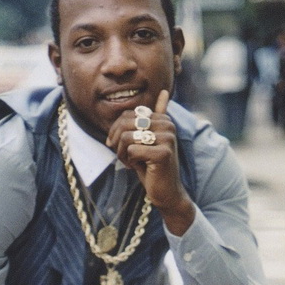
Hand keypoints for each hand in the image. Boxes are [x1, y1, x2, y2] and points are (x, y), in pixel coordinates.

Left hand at [105, 89, 194, 235]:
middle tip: (123, 156)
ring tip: (130, 162)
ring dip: (123, 153)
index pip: (127, 116)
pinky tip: (138, 168)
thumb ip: (150, 119)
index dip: (116, 132)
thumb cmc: (152, 167)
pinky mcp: (163, 153)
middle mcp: (167, 125)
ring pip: (128, 137)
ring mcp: (167, 139)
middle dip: (118, 142)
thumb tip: (164, 92)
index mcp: (163, 119)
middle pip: (126, 123)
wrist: (166, 192)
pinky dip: (130, 161)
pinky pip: (133, 151)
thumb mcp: (148, 140)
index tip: (120, 147)